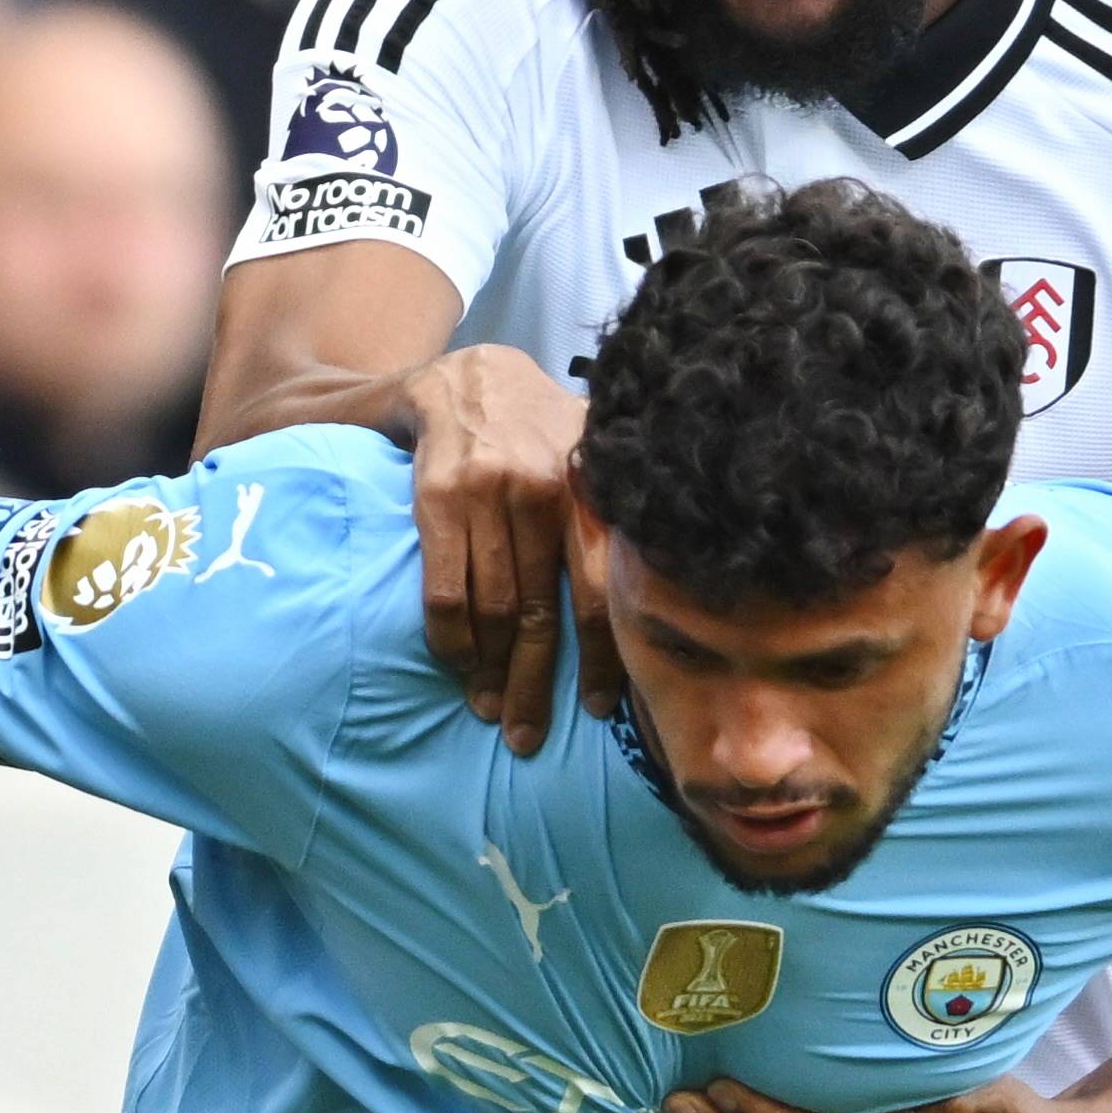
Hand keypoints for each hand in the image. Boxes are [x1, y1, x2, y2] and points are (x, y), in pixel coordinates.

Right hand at [405, 346, 595, 750]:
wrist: (462, 374)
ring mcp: (487, 493)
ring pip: (492, 609)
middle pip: (542, 613)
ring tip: (492, 711)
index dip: (603, 658)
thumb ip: (623, 508)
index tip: (600, 711)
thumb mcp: (593, 452)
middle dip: (535, 684)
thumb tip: (675, 588)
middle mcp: (543, 489)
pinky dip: (450, 642)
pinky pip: (443, 591)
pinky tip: (459, 670)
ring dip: (489, 672)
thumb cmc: (541, 427)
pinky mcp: (436, 498)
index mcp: (590, 486)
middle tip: (528, 737)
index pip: (604, 590)